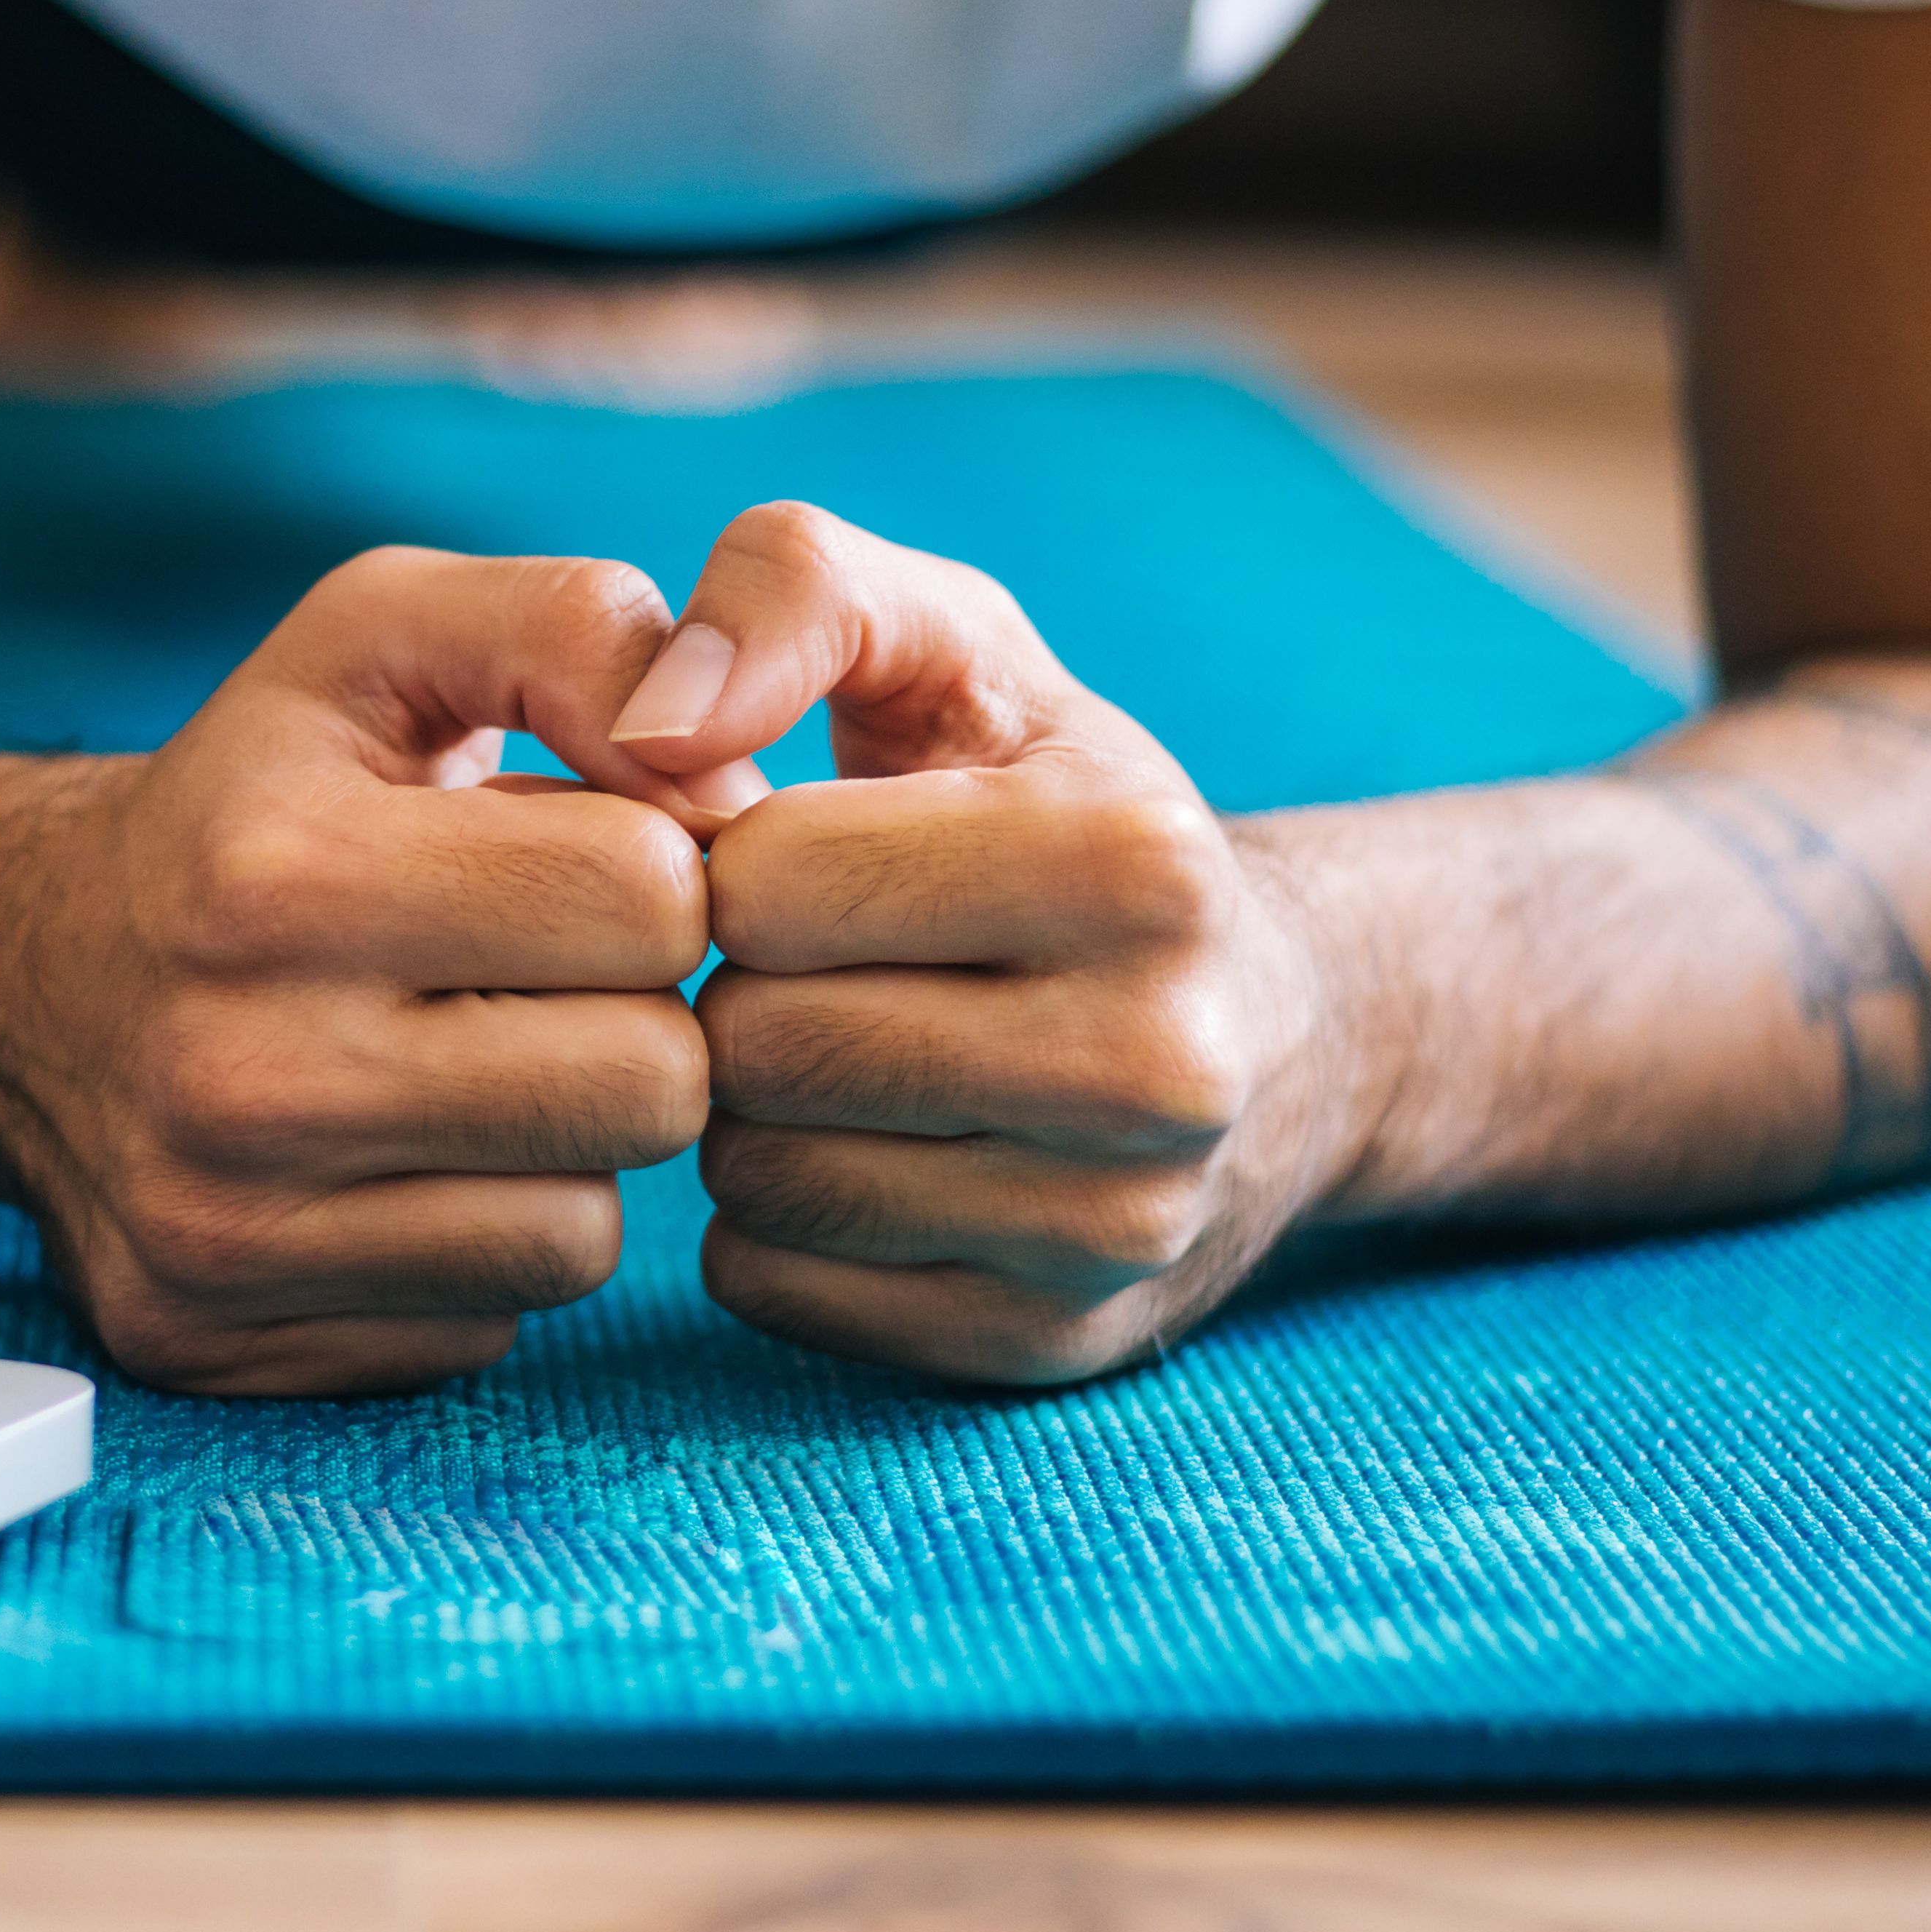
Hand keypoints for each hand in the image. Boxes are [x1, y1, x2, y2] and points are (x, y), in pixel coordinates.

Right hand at [0, 549, 712, 1394]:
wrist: (19, 975)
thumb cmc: (251, 796)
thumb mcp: (385, 633)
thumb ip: (579, 631)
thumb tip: (727, 752)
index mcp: (280, 874)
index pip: (649, 898)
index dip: (659, 869)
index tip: (585, 860)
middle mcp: (233, 1073)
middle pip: (650, 1088)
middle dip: (631, 1017)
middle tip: (538, 978)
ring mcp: (219, 1233)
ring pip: (583, 1235)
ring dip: (562, 1147)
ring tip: (471, 1065)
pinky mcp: (220, 1342)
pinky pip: (488, 1325)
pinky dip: (474, 1244)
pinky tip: (399, 1161)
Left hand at [610, 504, 1343, 1384]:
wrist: (1279, 1029)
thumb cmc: (1061, 803)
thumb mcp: (962, 644)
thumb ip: (794, 589)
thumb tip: (651, 723)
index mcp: (1140, 866)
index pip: (769, 885)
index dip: (743, 858)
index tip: (804, 855)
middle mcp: (1156, 1062)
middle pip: (760, 1042)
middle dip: (746, 989)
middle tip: (816, 965)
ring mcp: (1113, 1227)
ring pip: (757, 1179)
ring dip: (752, 1109)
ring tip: (840, 1048)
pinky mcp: (1048, 1342)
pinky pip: (776, 1288)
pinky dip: (775, 1220)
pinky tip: (863, 1148)